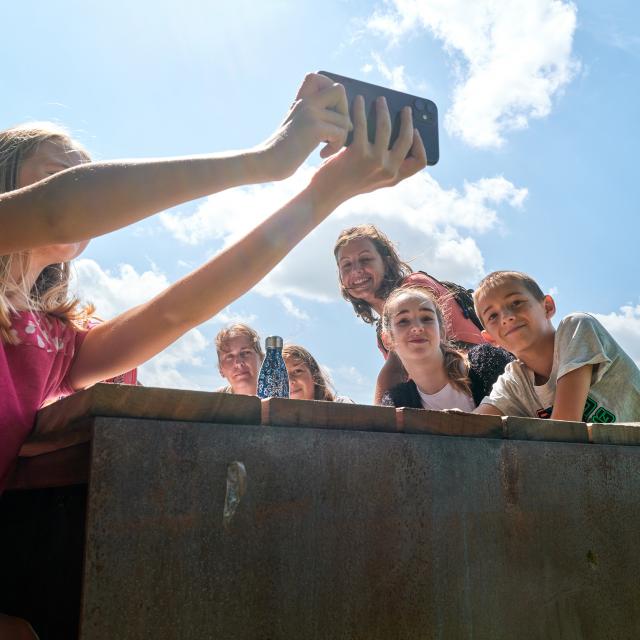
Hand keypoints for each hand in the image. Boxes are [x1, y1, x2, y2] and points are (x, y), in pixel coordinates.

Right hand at [256, 73, 351, 181]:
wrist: (267, 163)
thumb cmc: (284, 151)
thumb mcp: (298, 128)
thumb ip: (313, 116)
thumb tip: (346, 119)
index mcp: (300, 100)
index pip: (318, 77)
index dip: (330, 90)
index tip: (328, 112)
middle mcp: (305, 102)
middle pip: (339, 90)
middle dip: (344, 113)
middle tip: (335, 132)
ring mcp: (310, 113)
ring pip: (344, 119)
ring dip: (341, 137)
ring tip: (328, 147)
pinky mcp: (314, 128)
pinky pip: (340, 132)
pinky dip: (336, 146)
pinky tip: (322, 154)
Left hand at [311, 94, 426, 204]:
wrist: (325, 193)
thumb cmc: (347, 182)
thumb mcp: (372, 178)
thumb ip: (385, 164)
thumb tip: (394, 133)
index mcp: (393, 178)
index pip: (419, 162)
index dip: (421, 144)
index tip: (416, 131)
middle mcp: (388, 171)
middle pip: (406, 139)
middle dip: (407, 119)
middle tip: (404, 108)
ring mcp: (374, 161)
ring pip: (386, 126)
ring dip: (383, 108)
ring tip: (380, 100)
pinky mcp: (358, 153)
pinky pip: (362, 124)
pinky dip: (360, 109)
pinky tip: (358, 101)